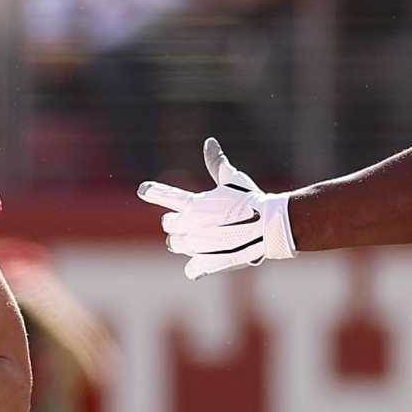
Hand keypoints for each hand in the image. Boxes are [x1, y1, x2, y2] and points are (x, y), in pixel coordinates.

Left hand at [137, 137, 296, 277]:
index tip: (143, 189)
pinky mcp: (206, 264)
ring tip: (201, 238)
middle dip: (176, 223)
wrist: (268, 226)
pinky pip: (190, 270)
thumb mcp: (233, 179)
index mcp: (194, 204)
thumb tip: (209, 141)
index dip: (153, 191)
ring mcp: (197, 246)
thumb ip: (217, 163)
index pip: (166, 195)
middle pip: (168, 224)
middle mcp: (190, 225)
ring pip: (175, 245)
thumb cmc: (252, 200)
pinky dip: (196, 267)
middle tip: (191, 221)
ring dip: (183, 242)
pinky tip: (205, 261)